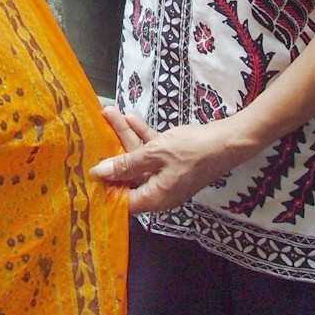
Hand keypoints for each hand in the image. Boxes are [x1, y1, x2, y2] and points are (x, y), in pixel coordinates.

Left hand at [91, 106, 257, 213]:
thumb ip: (127, 164)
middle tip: (95, 129)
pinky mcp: (174, 161)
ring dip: (126, 135)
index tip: (85, 172)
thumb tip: (99, 173)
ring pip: (140, 157)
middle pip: (128, 173)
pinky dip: (143, 135)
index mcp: (154, 197)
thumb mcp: (155, 155)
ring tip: (110, 113)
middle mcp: (159, 190)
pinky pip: (153, 150)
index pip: (121, 201)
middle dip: (112, 149)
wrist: (229, 140)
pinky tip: (130, 117)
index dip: (103, 188)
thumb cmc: (192, 151)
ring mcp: (167, 175)